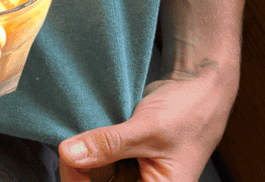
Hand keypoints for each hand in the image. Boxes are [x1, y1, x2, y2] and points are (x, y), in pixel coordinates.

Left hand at [58, 66, 237, 181]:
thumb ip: (108, 144)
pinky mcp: (125, 163)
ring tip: (82, 138)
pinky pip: (99, 162)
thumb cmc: (186, 114)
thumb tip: (69, 155)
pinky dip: (89, 149)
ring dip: (83, 158)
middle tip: (70, 144)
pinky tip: (86, 137)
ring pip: (94, 175)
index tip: (68, 156)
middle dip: (80, 168)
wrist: (196, 92)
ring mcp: (133, 178)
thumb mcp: (146, 129)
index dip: (81, 180)